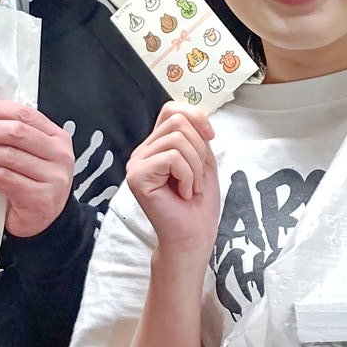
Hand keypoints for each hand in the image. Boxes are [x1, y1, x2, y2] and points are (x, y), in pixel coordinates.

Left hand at [0, 100, 74, 237]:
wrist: (43, 223)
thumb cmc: (31, 185)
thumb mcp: (28, 155)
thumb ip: (10, 136)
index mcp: (56, 136)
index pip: (22, 113)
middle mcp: (59, 155)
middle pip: (14, 132)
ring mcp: (52, 177)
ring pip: (6, 155)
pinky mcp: (39, 198)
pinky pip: (3, 178)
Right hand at [126, 103, 219, 263]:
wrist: (193, 237)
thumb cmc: (199, 204)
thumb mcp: (203, 159)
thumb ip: (196, 134)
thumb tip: (194, 115)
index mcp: (156, 146)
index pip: (171, 110)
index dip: (196, 117)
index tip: (210, 137)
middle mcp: (142, 152)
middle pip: (177, 122)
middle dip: (199, 149)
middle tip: (196, 178)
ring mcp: (136, 164)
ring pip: (177, 139)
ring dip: (194, 167)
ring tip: (190, 188)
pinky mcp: (136, 177)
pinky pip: (171, 158)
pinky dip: (187, 176)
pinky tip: (183, 194)